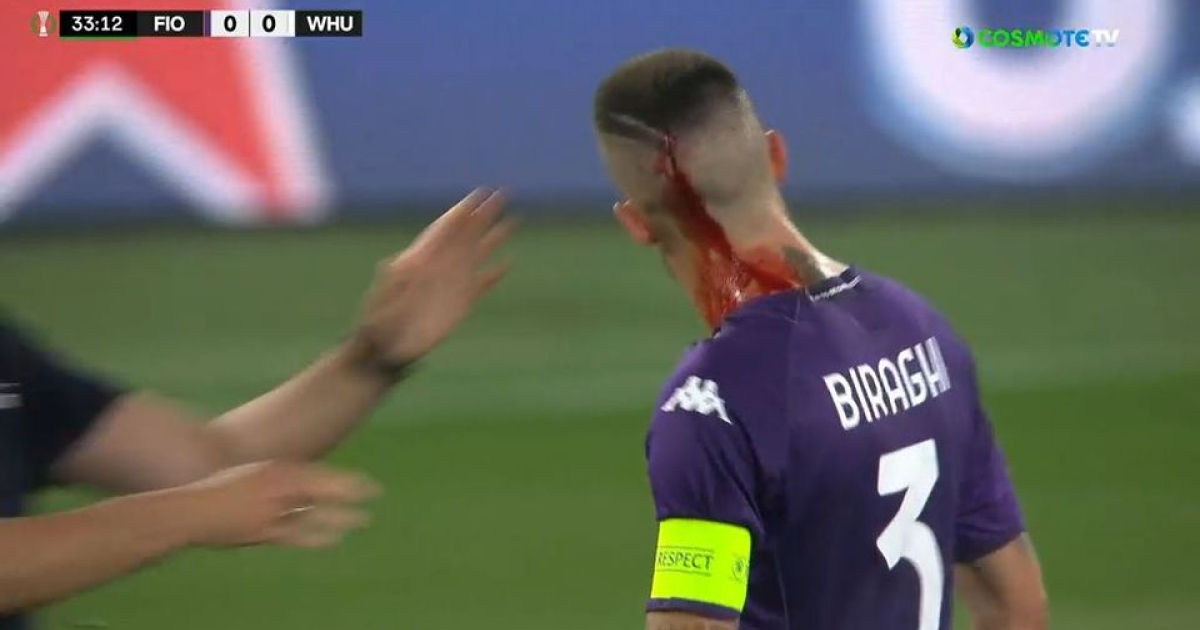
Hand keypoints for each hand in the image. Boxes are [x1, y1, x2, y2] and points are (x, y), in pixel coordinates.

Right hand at [177, 461, 378, 548]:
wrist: (193, 510)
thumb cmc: (219, 489)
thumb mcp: (253, 472)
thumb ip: (278, 475)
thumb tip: (302, 480)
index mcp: (276, 469)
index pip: (320, 473)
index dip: (344, 479)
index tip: (364, 484)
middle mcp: (278, 487)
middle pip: (323, 488)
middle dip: (350, 490)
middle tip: (375, 493)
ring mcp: (273, 510)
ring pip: (315, 512)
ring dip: (340, 516)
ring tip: (364, 520)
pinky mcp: (265, 532)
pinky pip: (297, 535)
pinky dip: (317, 536)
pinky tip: (335, 538)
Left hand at [351, 188, 513, 370]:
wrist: (387, 349)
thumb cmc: (377, 324)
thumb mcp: (379, 300)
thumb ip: (388, 283)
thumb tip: (390, 266)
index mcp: (421, 260)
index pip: (445, 230)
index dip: (462, 211)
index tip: (479, 195)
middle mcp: (440, 267)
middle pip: (466, 234)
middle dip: (483, 214)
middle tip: (502, 194)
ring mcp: (452, 283)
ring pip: (478, 254)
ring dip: (494, 236)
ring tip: (513, 219)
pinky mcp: (461, 303)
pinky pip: (482, 283)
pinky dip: (495, 273)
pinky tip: (508, 261)